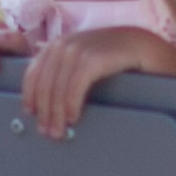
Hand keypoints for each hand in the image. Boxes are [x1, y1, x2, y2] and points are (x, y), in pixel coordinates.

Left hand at [18, 25, 164, 137]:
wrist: (146, 47)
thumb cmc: (114, 59)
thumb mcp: (84, 62)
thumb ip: (65, 72)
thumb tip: (45, 100)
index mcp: (58, 45)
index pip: (33, 71)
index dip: (29, 95)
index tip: (30, 116)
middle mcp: (65, 43)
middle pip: (44, 82)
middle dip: (43, 110)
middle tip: (46, 132)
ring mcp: (80, 48)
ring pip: (57, 85)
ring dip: (56, 112)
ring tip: (59, 131)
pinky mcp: (96, 56)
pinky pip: (76, 84)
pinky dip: (71, 103)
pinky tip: (74, 118)